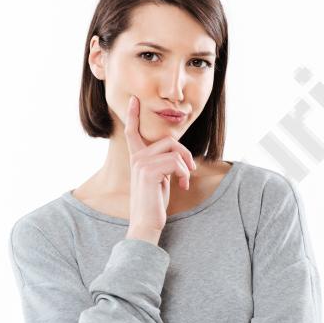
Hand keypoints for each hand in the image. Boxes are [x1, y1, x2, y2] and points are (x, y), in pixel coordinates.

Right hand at [124, 95, 196, 232]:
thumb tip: (179, 155)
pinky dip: (184, 174)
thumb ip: (163, 163)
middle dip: (185, 153)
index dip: (133, 116)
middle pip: (168, 140)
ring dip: (186, 165)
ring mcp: (141, 164)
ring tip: (185, 179)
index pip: (132, 133)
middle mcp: (136, 158)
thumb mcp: (159, 179)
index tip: (135, 100)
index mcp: (137, 158)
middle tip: (190, 169)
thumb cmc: (154, 203)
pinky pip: (175, 163)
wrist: (146, 222)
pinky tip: (182, 186)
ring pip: (173, 151)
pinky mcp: (148, 172)